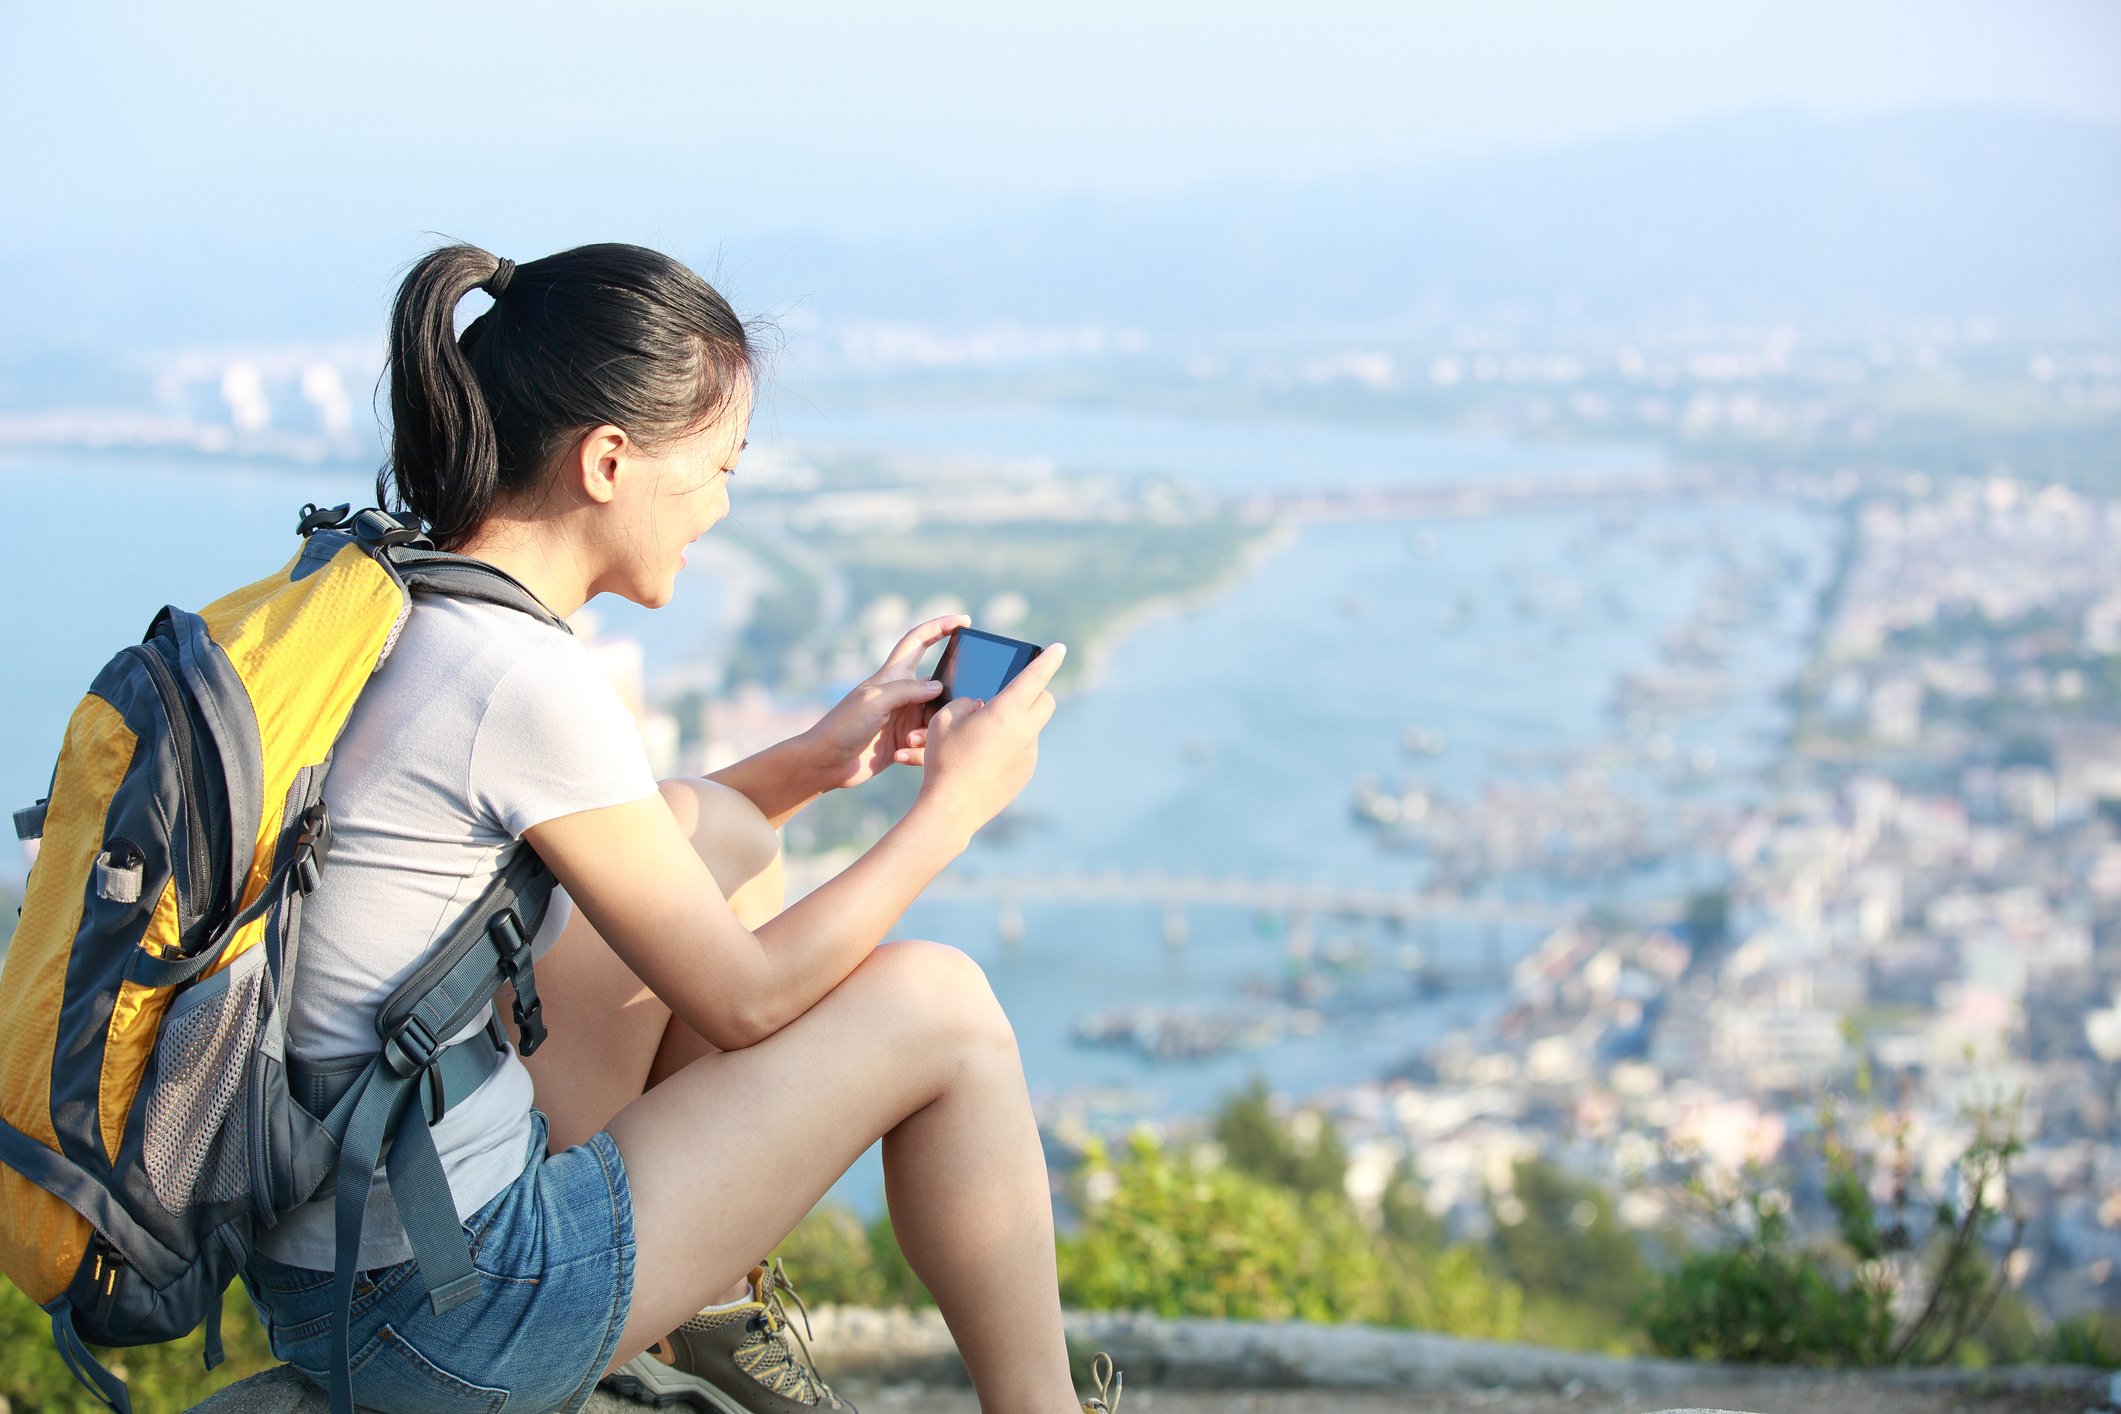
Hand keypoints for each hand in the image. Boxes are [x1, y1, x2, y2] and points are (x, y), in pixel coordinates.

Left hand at [800, 614, 967, 790]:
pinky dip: (920, 750)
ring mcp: (904, 718)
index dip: (940, 626)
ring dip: (931, 731)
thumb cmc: (843, 727)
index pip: (919, 641)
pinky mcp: (905, 741)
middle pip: (941, 686)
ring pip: (938, 717)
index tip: (965, 621)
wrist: (825, 763)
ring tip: (908, 741)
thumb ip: (907, 690)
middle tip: (962, 707)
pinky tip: (900, 755)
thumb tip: (940, 686)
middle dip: (951, 696)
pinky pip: (928, 742)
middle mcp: (902, 694)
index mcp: (893, 676)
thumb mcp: (874, 701)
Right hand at [916, 641, 1066, 836]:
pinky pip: (1024, 749)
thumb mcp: (944, 720)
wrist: (952, 808)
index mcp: (1005, 712)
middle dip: (1036, 691)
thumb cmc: (944, 760)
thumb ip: (965, 703)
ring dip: (1018, 722)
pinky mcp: (1026, 772)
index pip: (1035, 677)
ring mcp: (1029, 754)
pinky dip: (1012, 745)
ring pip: (1033, 727)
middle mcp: (1024, 731)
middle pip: (1046, 700)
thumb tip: (980, 705)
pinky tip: (987, 757)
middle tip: (1016, 693)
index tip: (1060, 648)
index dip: (1049, 659)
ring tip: (986, 735)